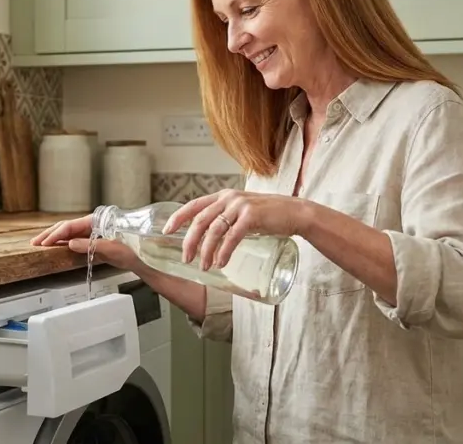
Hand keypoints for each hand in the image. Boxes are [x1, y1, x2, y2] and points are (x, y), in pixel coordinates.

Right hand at [30, 215, 141, 271]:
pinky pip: (76, 240)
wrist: (145, 258)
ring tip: (41, 244)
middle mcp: (94, 224)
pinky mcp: (95, 241)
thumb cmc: (135, 250)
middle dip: (50, 234)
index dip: (56, 234)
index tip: (45, 242)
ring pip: (70, 233)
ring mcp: (94, 232)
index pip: (70, 226)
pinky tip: (56, 247)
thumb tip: (71, 243)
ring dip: (55, 238)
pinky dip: (64, 243)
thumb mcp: (113, 249)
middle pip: (67, 227)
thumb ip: (91, 245)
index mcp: (97, 221)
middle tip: (35, 242)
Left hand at [162, 189, 303, 270]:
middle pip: (200, 220)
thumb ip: (226, 219)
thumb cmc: (269, 216)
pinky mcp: (252, 216)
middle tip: (186, 258)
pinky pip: (232, 236)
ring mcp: (240, 205)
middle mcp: (229, 198)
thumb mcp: (242, 212)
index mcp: (223, 196)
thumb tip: (208, 238)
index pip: (194, 205)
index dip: (178, 217)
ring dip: (206, 250)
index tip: (166, 230)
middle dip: (190, 241)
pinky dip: (224, 251)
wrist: (295, 213)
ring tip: (205, 266)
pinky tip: (221, 262)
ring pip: (214, 229)